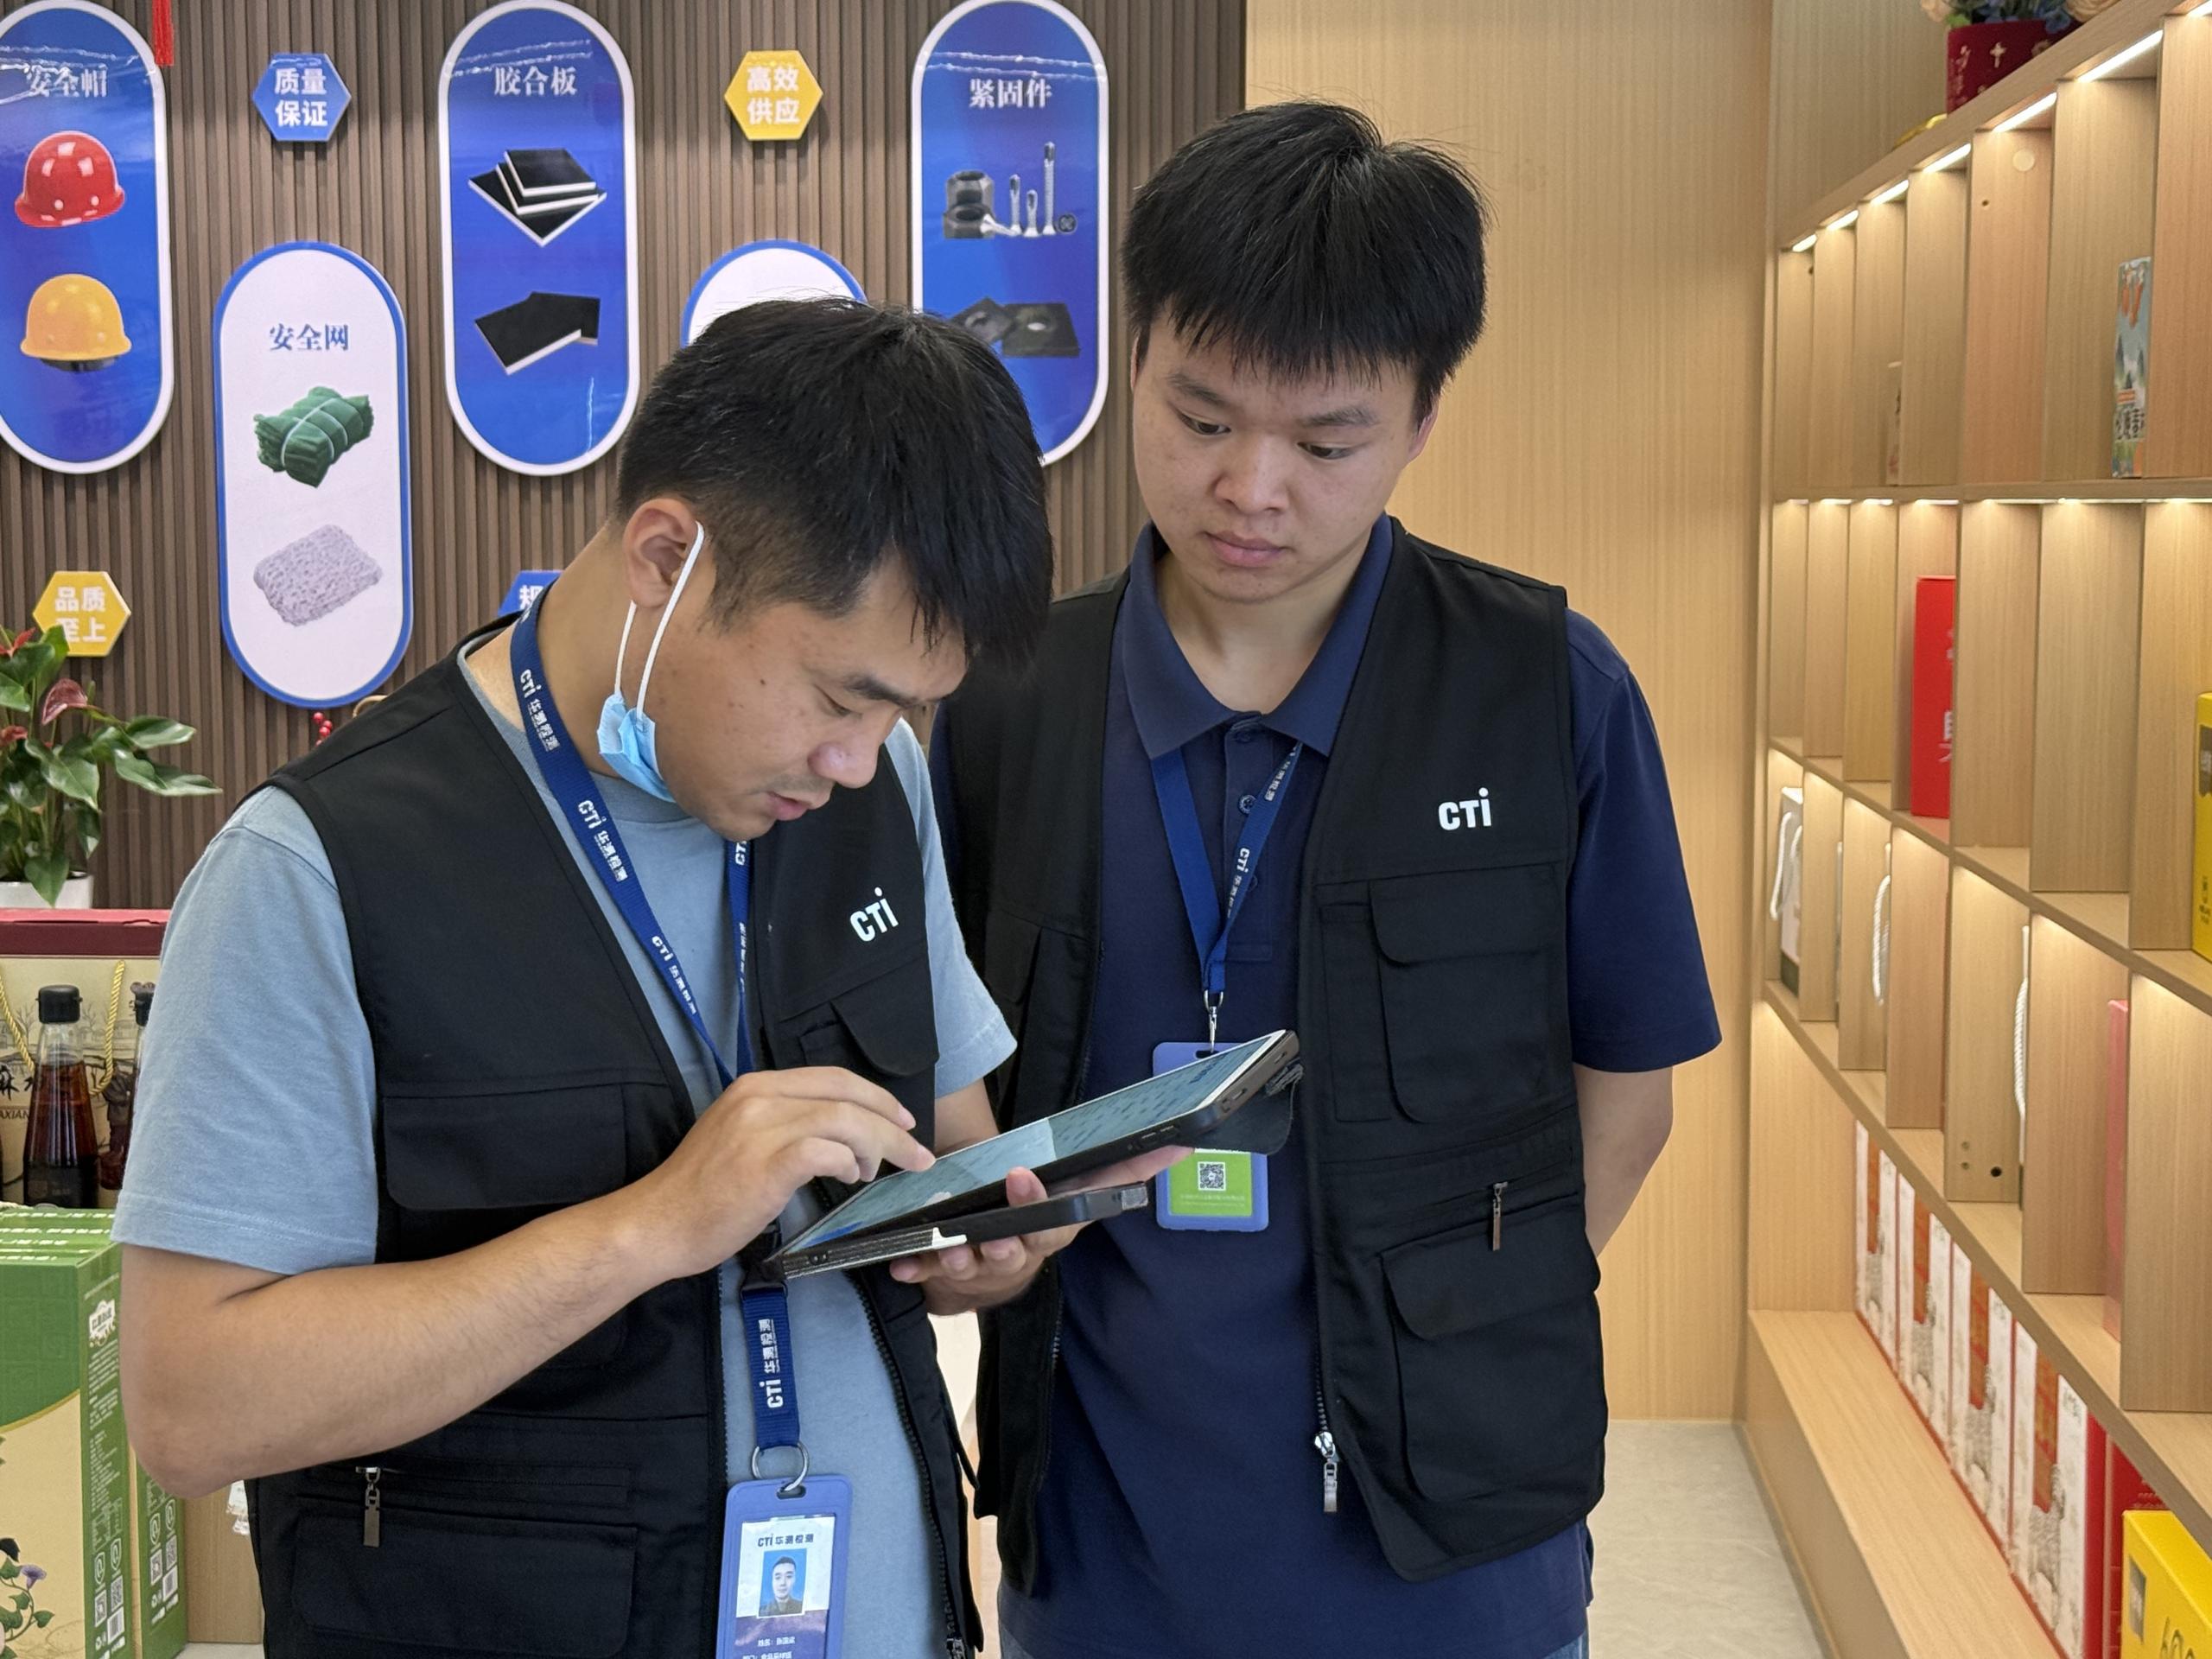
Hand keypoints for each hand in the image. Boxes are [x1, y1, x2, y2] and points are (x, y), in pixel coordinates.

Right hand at [615, 1066, 935, 1281]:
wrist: (658, 1224)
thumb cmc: (701, 1192)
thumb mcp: (739, 1136)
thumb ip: (782, 1123)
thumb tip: (837, 1135)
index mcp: (756, 1085)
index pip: (832, 1077)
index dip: (875, 1096)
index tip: (900, 1119)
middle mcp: (760, 1096)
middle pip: (847, 1095)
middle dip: (891, 1122)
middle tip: (914, 1150)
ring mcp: (762, 1127)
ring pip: (846, 1121)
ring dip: (877, 1147)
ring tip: (875, 1173)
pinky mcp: (767, 1163)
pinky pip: (829, 1152)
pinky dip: (848, 1164)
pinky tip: (849, 1180)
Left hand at [886, 1145, 1187, 1314]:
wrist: (991, 1258)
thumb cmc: (1034, 1211)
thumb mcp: (1073, 1183)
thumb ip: (1122, 1166)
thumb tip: (1182, 1145)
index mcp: (1056, 1225)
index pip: (1064, 1216)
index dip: (1044, 1201)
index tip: (1023, 1176)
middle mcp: (1024, 1250)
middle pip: (1020, 1246)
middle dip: (1008, 1232)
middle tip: (999, 1215)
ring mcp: (985, 1266)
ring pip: (976, 1264)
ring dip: (960, 1256)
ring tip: (945, 1246)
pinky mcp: (948, 1276)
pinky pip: (930, 1274)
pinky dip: (916, 1269)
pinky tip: (901, 1266)